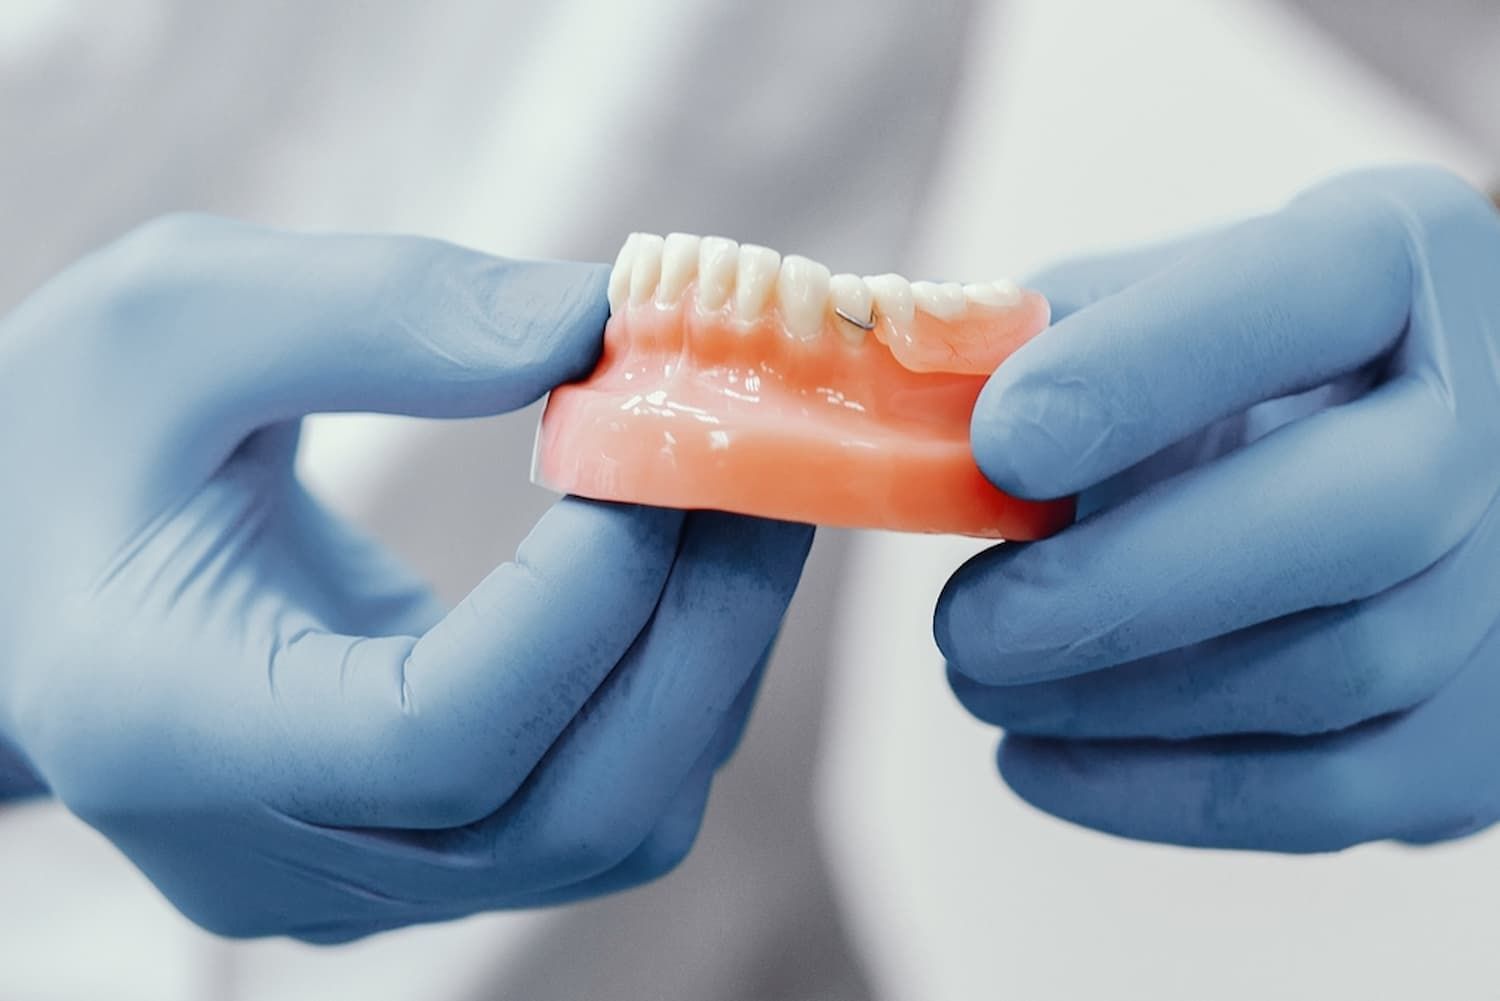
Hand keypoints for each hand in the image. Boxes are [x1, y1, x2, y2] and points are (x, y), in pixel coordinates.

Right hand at [0, 216, 810, 938]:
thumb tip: (595, 324)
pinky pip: (600, 802)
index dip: (592, 592)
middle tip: (774, 455)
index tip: (666, 429)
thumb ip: (379, 315)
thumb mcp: (176, 322)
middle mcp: (281, 852)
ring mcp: (362, 878)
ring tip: (744, 491)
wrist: (19, 574)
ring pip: (612, 822)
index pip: (442, 733)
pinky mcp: (424, 852)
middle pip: (569, 807)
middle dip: (706, 621)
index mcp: (173, 735)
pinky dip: (672, 679)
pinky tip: (684, 559)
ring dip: (712, 653)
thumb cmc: (62, 441)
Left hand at [936, 166, 1499, 851]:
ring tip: (981, 678)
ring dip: (1120, 697)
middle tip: (965, 622)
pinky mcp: (1485, 734)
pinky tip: (1036, 757)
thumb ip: (1050, 335)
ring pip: (1336, 672)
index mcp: (1406, 261)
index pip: (1299, 293)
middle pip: (1354, 522)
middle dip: (1126, 586)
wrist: (1401, 437)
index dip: (1140, 374)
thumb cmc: (1241, 359)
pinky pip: (1333, 796)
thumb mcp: (1163, 295)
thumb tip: (916, 411)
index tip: (999, 446)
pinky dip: (1160, 792)